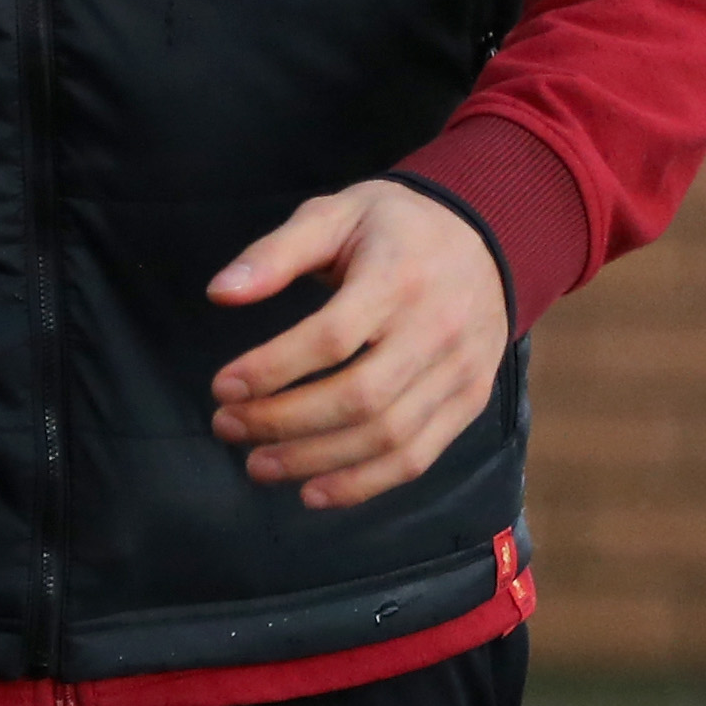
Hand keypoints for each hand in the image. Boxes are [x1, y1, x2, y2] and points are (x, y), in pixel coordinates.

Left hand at [206, 179, 510, 511]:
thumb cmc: (395, 226)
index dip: (272, 369)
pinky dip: (363, 484)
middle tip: (227, 427)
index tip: (222, 387)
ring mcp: (459, 371)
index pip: (331, 337)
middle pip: (358, 397)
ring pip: (386, 437)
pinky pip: (416, 458)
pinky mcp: (470, 401)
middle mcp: (436, 329)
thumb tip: (218, 293)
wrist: (487, 237)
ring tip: (257, 465)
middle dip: (282, 422)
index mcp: (399, 277)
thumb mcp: (335, 214)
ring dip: (314, 461)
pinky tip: (313, 491)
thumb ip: (275, 253)